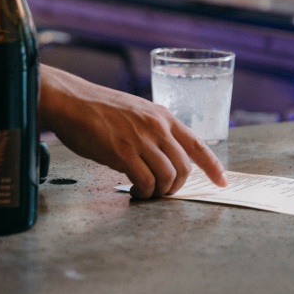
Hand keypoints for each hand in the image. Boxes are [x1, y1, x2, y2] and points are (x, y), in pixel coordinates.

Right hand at [40, 66, 227, 198]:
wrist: (71, 101)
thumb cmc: (98, 109)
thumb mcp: (136, 113)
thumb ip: (152, 132)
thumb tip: (161, 158)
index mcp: (163, 116)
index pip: (198, 145)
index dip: (213, 167)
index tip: (222, 182)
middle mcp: (158, 127)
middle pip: (184, 168)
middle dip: (176, 186)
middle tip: (161, 191)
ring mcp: (142, 140)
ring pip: (167, 177)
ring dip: (158, 192)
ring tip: (144, 192)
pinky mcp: (124, 152)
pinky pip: (146, 182)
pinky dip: (143, 192)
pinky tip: (133, 191)